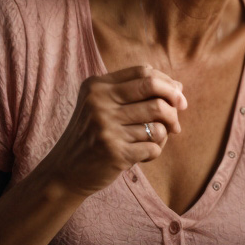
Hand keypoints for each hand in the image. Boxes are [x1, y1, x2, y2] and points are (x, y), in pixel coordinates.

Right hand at [40, 65, 187, 196]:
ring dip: (165, 132)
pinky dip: (155, 151)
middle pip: (154, 92)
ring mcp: (106, 128)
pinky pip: (154, 147)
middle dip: (175, 102)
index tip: (178, 95)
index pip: (144, 72)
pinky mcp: (115, 152)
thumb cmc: (93, 135)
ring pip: (158, 122)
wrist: (65, 172)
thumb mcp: (102, 106)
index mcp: (96, 86)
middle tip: (178, 117)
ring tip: (155, 139)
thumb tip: (179, 87)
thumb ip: (136, 93)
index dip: (167, 82)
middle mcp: (99, 103)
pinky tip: (142, 154)